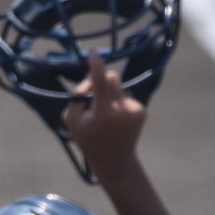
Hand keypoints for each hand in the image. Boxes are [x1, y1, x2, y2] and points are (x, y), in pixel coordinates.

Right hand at [62, 52, 146, 179]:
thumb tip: (92, 77)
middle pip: (112, 78)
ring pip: (120, 86)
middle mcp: (122, 110)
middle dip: (102, 81)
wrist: (114, 160)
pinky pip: (127, 95)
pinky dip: (119, 102)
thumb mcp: (72, 120)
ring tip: (106, 114)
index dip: (96, 67)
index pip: (101, 83)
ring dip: (110, 93)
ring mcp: (134, 110)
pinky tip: (116, 118)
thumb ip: (78, 96)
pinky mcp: (141, 111)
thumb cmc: (88, 140)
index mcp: (103, 114)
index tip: (93, 54)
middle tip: (93, 97)